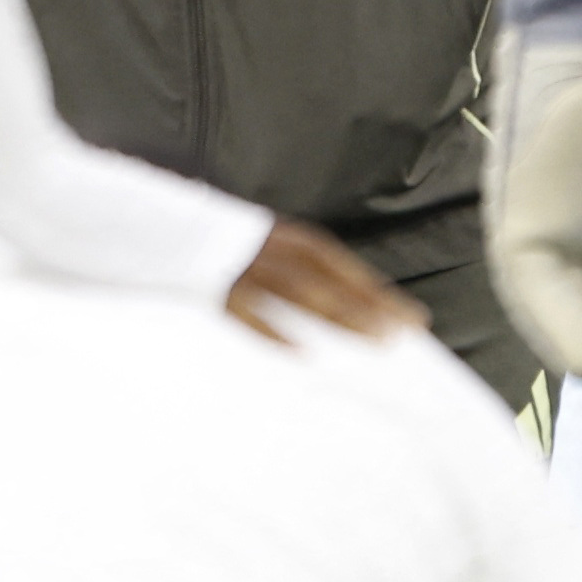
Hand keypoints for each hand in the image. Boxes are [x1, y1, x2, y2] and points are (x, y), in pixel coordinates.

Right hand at [225, 215, 412, 345]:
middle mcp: (272, 250)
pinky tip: (302, 353)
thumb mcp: (268, 250)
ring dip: (339, 315)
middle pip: (330, 280)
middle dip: (369, 306)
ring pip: (300, 292)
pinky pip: (248, 314)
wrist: (167, 228)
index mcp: (288, 240)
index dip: (378, 291)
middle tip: (404, 335)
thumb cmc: (227, 248)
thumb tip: (350, 310)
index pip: (344, 269)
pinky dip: (274, 332)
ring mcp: (245, 269)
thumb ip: (302, 275)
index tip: (414, 319)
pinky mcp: (215, 289)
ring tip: (372, 340)